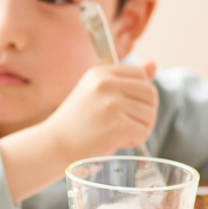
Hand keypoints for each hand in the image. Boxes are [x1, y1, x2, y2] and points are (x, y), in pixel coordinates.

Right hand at [0, 61, 157, 201]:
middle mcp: (106, 84)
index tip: (126, 107)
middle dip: (145, 112)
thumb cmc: (77, 121)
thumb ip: (126, 80)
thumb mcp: (97, 92)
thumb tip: (154, 64)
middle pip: (151, 94)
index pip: (141, 75)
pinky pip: (144, 132)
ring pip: (150, 115)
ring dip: (139, 128)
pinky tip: (117, 141)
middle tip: (126, 124)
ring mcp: (111, 104)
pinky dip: (134, 141)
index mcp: (101, 72)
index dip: (140, 94)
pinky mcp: (116, 125)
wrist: (54, 144)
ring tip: (117, 133)